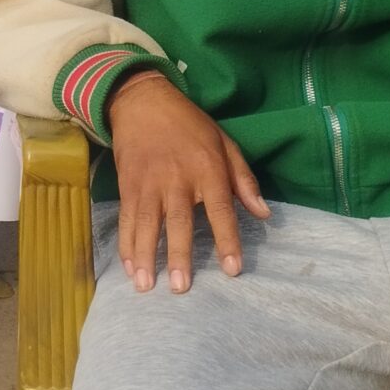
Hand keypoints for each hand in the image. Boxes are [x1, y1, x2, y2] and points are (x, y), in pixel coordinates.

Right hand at [108, 70, 269, 292]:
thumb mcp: (224, 143)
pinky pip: (126, 219)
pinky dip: (126, 244)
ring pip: (147, 224)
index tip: (232, 269)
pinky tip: (129, 266)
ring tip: (145, 285)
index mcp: (207, 168)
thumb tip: (263, 214)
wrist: (143, 102)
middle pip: (179, 221)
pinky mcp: (127, 185)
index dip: (227, 239)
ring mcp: (148, 183)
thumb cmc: (190, 126)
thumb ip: (244, 180)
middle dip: (179, 255)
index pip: (220, 208)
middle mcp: (177, 178)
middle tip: (181, 287)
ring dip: (146, 256)